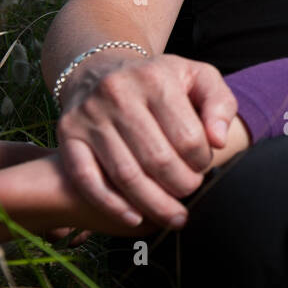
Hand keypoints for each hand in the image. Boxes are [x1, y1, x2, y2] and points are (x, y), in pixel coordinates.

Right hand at [55, 53, 237, 229]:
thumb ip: (220, 104)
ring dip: (154, 204)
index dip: (202, 161)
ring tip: (174, 217)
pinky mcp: (67, 133)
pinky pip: (87, 179)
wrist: (101, 69)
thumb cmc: (159, 80)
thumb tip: (219, 141)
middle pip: (157, 159)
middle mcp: (117, 93)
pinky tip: (134, 218)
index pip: (187, 136)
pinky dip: (111, 205)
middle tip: (190, 191)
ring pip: (125, 175)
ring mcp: (89, 115)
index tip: (202, 166)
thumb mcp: (197, 77)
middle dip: (181, 186)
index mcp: (155, 78)